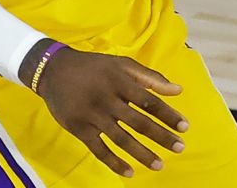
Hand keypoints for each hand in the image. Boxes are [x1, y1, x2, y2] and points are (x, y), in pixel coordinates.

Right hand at [32, 46, 187, 176]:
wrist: (53, 70)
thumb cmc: (93, 67)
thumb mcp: (120, 64)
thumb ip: (149, 77)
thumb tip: (178, 90)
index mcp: (119, 81)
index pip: (149, 100)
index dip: (168, 114)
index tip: (184, 127)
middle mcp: (107, 99)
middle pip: (138, 121)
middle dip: (161, 136)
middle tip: (179, 148)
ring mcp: (92, 115)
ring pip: (121, 138)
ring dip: (141, 153)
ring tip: (159, 165)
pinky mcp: (79, 128)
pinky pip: (98, 149)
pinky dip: (113, 162)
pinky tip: (129, 172)